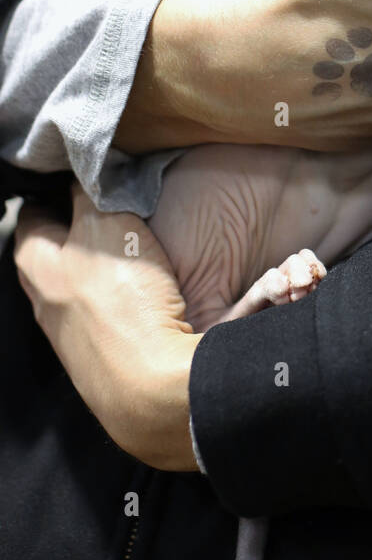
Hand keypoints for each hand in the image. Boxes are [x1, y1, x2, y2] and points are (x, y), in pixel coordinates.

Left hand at [15, 186, 199, 470]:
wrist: (151, 388)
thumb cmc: (124, 303)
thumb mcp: (108, 226)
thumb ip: (91, 194)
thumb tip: (83, 171)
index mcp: (37, 265)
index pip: (33, 217)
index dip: (51, 195)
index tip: (71, 181)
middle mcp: (46, 304)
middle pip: (49, 257)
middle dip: (69, 232)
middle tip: (100, 213)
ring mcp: (72, 337)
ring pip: (75, 291)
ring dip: (95, 271)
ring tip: (125, 254)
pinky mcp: (100, 361)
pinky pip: (102, 321)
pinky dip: (116, 305)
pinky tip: (141, 300)